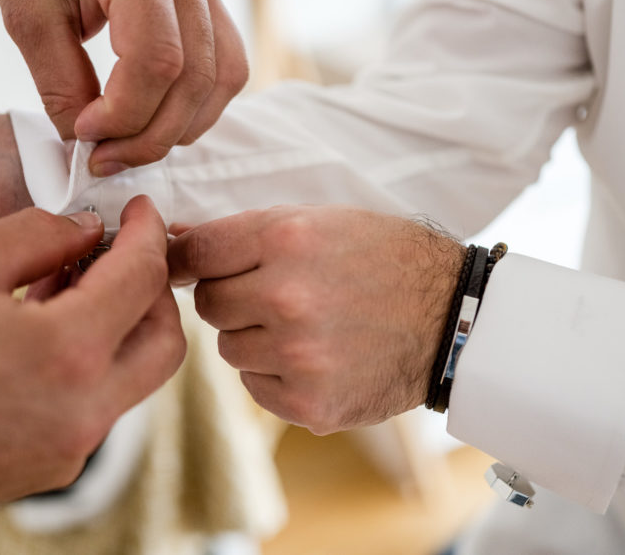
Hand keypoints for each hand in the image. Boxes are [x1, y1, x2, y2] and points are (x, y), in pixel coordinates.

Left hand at [0, 0, 248, 173]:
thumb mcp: (25, 12)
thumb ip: (59, 82)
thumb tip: (88, 143)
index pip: (157, 59)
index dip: (125, 114)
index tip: (85, 134)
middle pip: (196, 76)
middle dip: (152, 133)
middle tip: (105, 157)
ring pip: (224, 77)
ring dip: (182, 125)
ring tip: (131, 143)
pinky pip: (226, 64)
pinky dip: (197, 104)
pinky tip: (158, 117)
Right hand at [0, 199, 184, 534]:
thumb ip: (36, 235)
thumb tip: (87, 227)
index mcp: (66, 356)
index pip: (143, 279)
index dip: (147, 233)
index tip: (140, 212)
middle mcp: (82, 414)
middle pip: (164, 342)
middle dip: (154, 287)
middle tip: (121, 252)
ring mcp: (68, 451)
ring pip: (133, 377)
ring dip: (119, 324)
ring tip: (70, 284)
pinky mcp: (47, 470)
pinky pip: (94, 407)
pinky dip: (88, 362)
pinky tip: (45, 331)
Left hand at [167, 205, 464, 434]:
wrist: (451, 319)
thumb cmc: (384, 259)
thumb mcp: (321, 220)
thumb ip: (247, 233)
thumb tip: (173, 244)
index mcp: (287, 239)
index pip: (197, 252)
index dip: (187, 260)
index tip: (184, 267)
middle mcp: (287, 297)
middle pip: (209, 304)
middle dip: (233, 299)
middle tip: (275, 295)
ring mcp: (298, 355)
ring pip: (230, 349)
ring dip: (255, 338)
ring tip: (306, 326)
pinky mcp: (309, 404)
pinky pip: (254, 387)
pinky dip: (275, 375)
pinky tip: (317, 357)